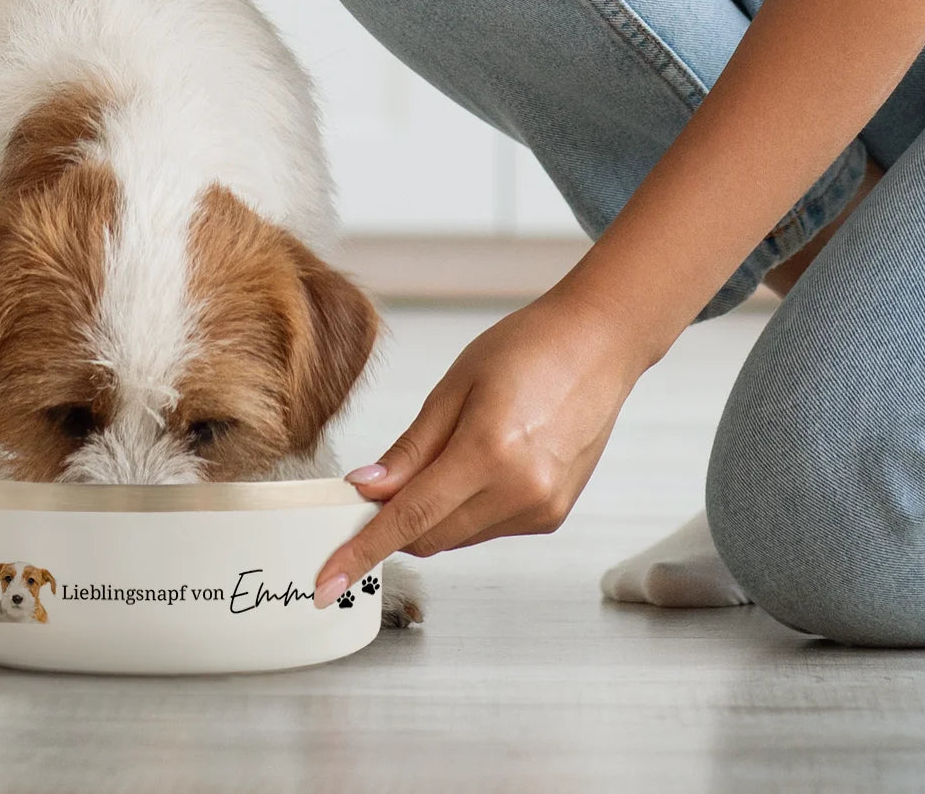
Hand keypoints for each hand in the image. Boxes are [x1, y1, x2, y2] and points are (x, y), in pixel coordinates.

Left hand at [313, 289, 657, 605]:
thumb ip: (410, 448)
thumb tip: (365, 489)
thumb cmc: (529, 348)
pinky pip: (487, 528)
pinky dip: (464, 509)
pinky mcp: (553, 515)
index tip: (326, 580)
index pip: (409, 518)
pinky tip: (480, 461)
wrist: (598, 345)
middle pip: (429, 536)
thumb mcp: (455, 386)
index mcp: (489, 452)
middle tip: (373, 486)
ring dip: (432, 513)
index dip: (362, 552)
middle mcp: (521, 492)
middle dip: (392, 522)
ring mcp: (542, 509)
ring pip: (456, 537)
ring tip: (449, 449)